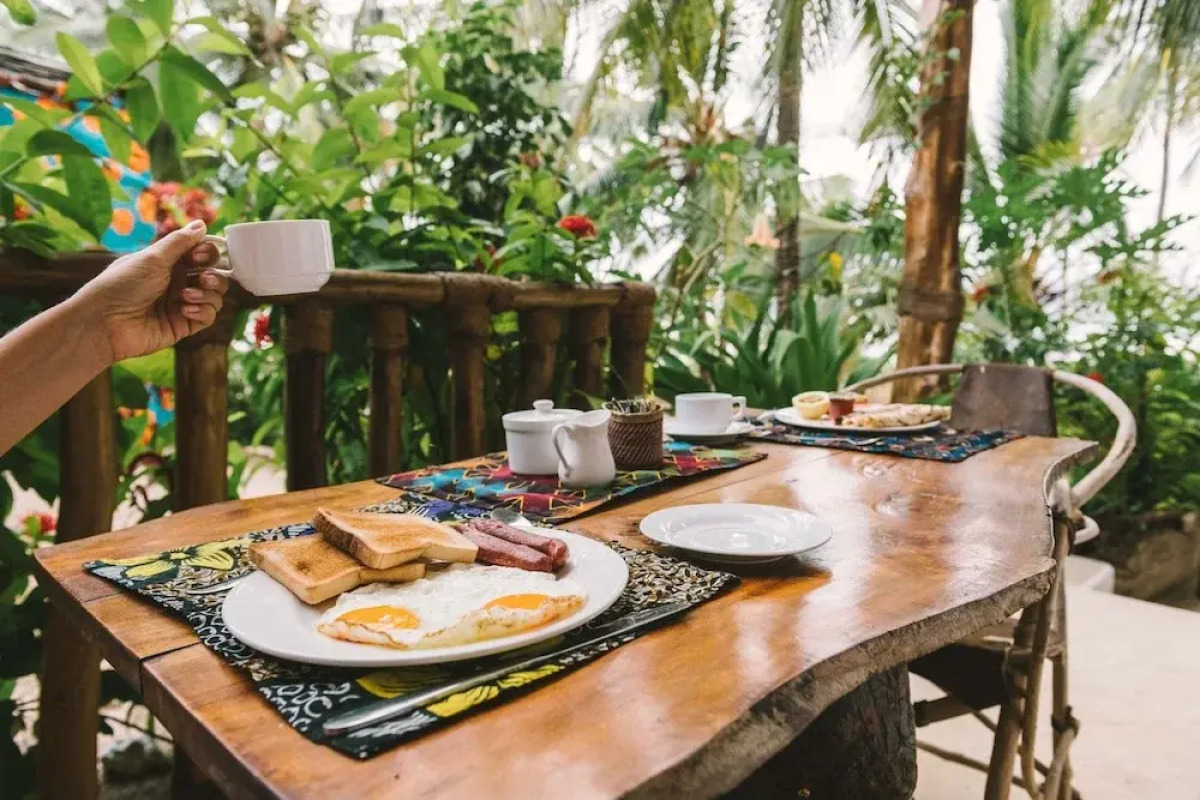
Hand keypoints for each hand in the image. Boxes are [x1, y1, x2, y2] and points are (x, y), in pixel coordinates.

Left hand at [76, 219, 229, 364]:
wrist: (104, 322)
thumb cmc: (122, 284)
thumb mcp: (152, 257)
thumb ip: (180, 242)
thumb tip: (202, 224)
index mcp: (168, 262)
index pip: (201, 255)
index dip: (207, 254)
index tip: (201, 256)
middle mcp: (177, 282)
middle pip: (213, 276)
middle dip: (213, 276)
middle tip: (203, 278)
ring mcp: (181, 304)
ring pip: (214, 297)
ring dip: (207, 295)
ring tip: (186, 297)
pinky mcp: (183, 325)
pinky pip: (207, 317)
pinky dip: (202, 312)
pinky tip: (185, 310)